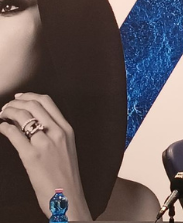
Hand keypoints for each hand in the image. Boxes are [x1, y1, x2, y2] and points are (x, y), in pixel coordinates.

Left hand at [0, 93, 91, 220]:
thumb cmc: (65, 175)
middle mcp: (57, 133)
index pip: (48, 102)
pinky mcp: (31, 155)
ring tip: (2, 116)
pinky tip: (2, 128)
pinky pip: (13, 133)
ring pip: (23, 116)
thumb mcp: (67, 147)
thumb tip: (35, 121)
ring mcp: (44, 143)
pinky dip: (4, 127)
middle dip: (15, 102)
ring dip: (7, 112)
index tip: (19, 97)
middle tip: (7, 107)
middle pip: (34, 105)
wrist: (65, 196)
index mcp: (67, 130)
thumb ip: (55, 133)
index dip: (30, 96)